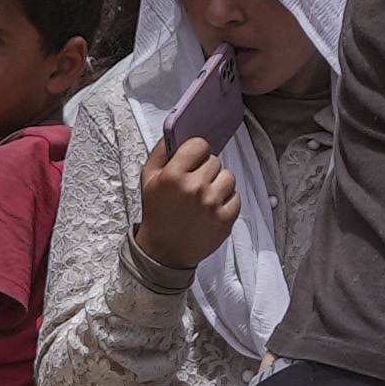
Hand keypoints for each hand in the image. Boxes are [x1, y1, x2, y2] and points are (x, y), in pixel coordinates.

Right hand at [132, 133, 243, 275]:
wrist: (164, 252)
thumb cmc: (157, 214)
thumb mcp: (148, 179)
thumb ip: (160, 152)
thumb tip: (175, 133)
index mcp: (173, 175)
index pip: (199, 145)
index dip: (197, 152)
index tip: (194, 160)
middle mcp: (194, 188)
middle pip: (215, 160)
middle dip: (206, 169)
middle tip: (195, 184)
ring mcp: (212, 204)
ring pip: (228, 176)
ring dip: (219, 184)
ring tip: (205, 196)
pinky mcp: (225, 219)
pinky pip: (236, 196)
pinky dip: (227, 201)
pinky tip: (212, 208)